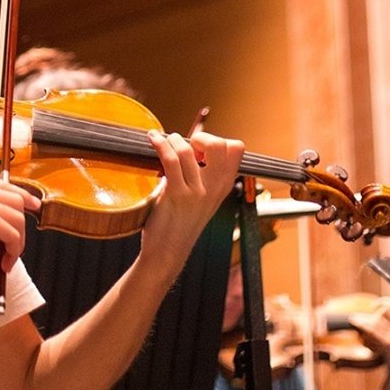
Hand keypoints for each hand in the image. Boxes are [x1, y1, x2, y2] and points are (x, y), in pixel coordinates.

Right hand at [0, 179, 38, 270]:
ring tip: (7, 259)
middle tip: (17, 246)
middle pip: (18, 205)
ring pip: (19, 221)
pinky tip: (4, 262)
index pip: (8, 187)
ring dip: (18, 242)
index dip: (24, 196)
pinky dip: (13, 250)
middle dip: (23, 226)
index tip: (33, 204)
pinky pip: (13, 236)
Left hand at [140, 130, 243, 267]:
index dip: (216, 140)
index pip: (236, 149)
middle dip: (200, 136)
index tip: (197, 147)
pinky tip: (152, 140)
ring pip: (188, 150)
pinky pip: (171, 160)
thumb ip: (201, 176)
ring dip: (171, 139)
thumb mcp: (200, 199)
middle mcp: (215, 188)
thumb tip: (187, 146)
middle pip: (220, 145)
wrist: (167, 252)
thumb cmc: (179, 223)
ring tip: (160, 140)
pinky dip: (160, 144)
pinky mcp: (178, 196)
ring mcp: (197, 192)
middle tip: (183, 145)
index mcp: (223, 187)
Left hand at [349, 298, 389, 388]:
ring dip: (363, 320)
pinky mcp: (388, 343)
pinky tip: (353, 321)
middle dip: (373, 311)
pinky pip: (372, 330)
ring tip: (354, 319)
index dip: (385, 302)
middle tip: (363, 313)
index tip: (375, 304)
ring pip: (375, 321)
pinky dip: (361, 324)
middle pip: (383, 312)